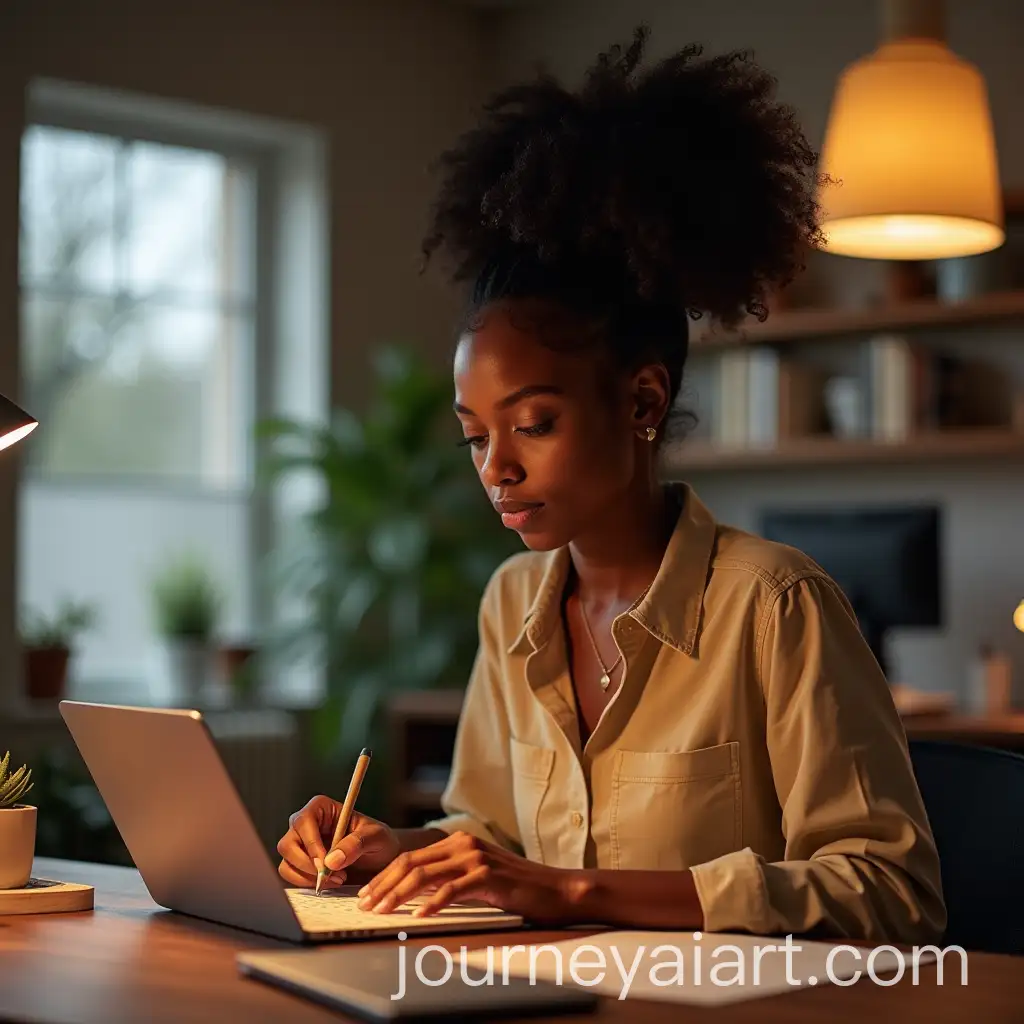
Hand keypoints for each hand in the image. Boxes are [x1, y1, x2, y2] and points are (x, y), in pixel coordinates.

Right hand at [277, 795, 399, 888]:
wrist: (381, 858)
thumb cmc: (379, 841)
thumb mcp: (376, 837)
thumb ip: (357, 843)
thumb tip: (332, 860)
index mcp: (322, 808)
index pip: (303, 821)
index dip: (311, 844)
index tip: (325, 863)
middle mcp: (307, 824)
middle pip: (287, 844)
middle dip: (307, 865)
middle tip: (331, 876)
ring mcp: (301, 844)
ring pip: (286, 862)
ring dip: (308, 877)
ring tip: (337, 879)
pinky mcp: (301, 863)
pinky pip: (290, 875)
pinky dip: (307, 884)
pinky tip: (330, 883)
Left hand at [355, 830, 578, 923]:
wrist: (556, 889)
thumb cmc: (516, 888)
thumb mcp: (477, 877)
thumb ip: (449, 878)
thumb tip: (414, 895)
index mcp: (458, 842)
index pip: (411, 857)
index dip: (385, 876)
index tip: (368, 894)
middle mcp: (464, 844)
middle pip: (411, 862)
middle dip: (383, 885)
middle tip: (366, 904)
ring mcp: (476, 857)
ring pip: (425, 874)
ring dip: (398, 894)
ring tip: (382, 911)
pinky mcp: (488, 874)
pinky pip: (452, 889)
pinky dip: (432, 903)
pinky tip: (418, 916)